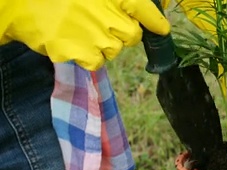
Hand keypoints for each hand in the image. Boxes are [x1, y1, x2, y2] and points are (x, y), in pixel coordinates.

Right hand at [0, 0, 170, 70]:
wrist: (20, 4)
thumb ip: (117, 2)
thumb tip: (144, 14)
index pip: (145, 10)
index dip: (156, 22)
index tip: (162, 30)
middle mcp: (110, 16)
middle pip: (132, 36)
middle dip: (122, 33)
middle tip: (100, 24)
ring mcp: (97, 36)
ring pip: (114, 50)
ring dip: (103, 44)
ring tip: (80, 29)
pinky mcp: (82, 53)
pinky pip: (97, 62)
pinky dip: (88, 56)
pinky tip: (72, 41)